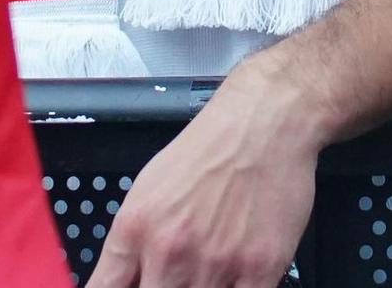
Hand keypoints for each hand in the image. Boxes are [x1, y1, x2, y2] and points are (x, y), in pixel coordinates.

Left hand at [85, 73, 323, 287]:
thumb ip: (130, 245)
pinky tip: (237, 277)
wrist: (266, 121)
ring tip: (213, 264)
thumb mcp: (147, 189)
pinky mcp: (261, 266)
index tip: (137, 286)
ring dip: (204, 287)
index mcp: (135, 230)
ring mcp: (216, 262)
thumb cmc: (210, 149)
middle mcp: (170, 251)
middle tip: (178, 275)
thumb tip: (125, 282)